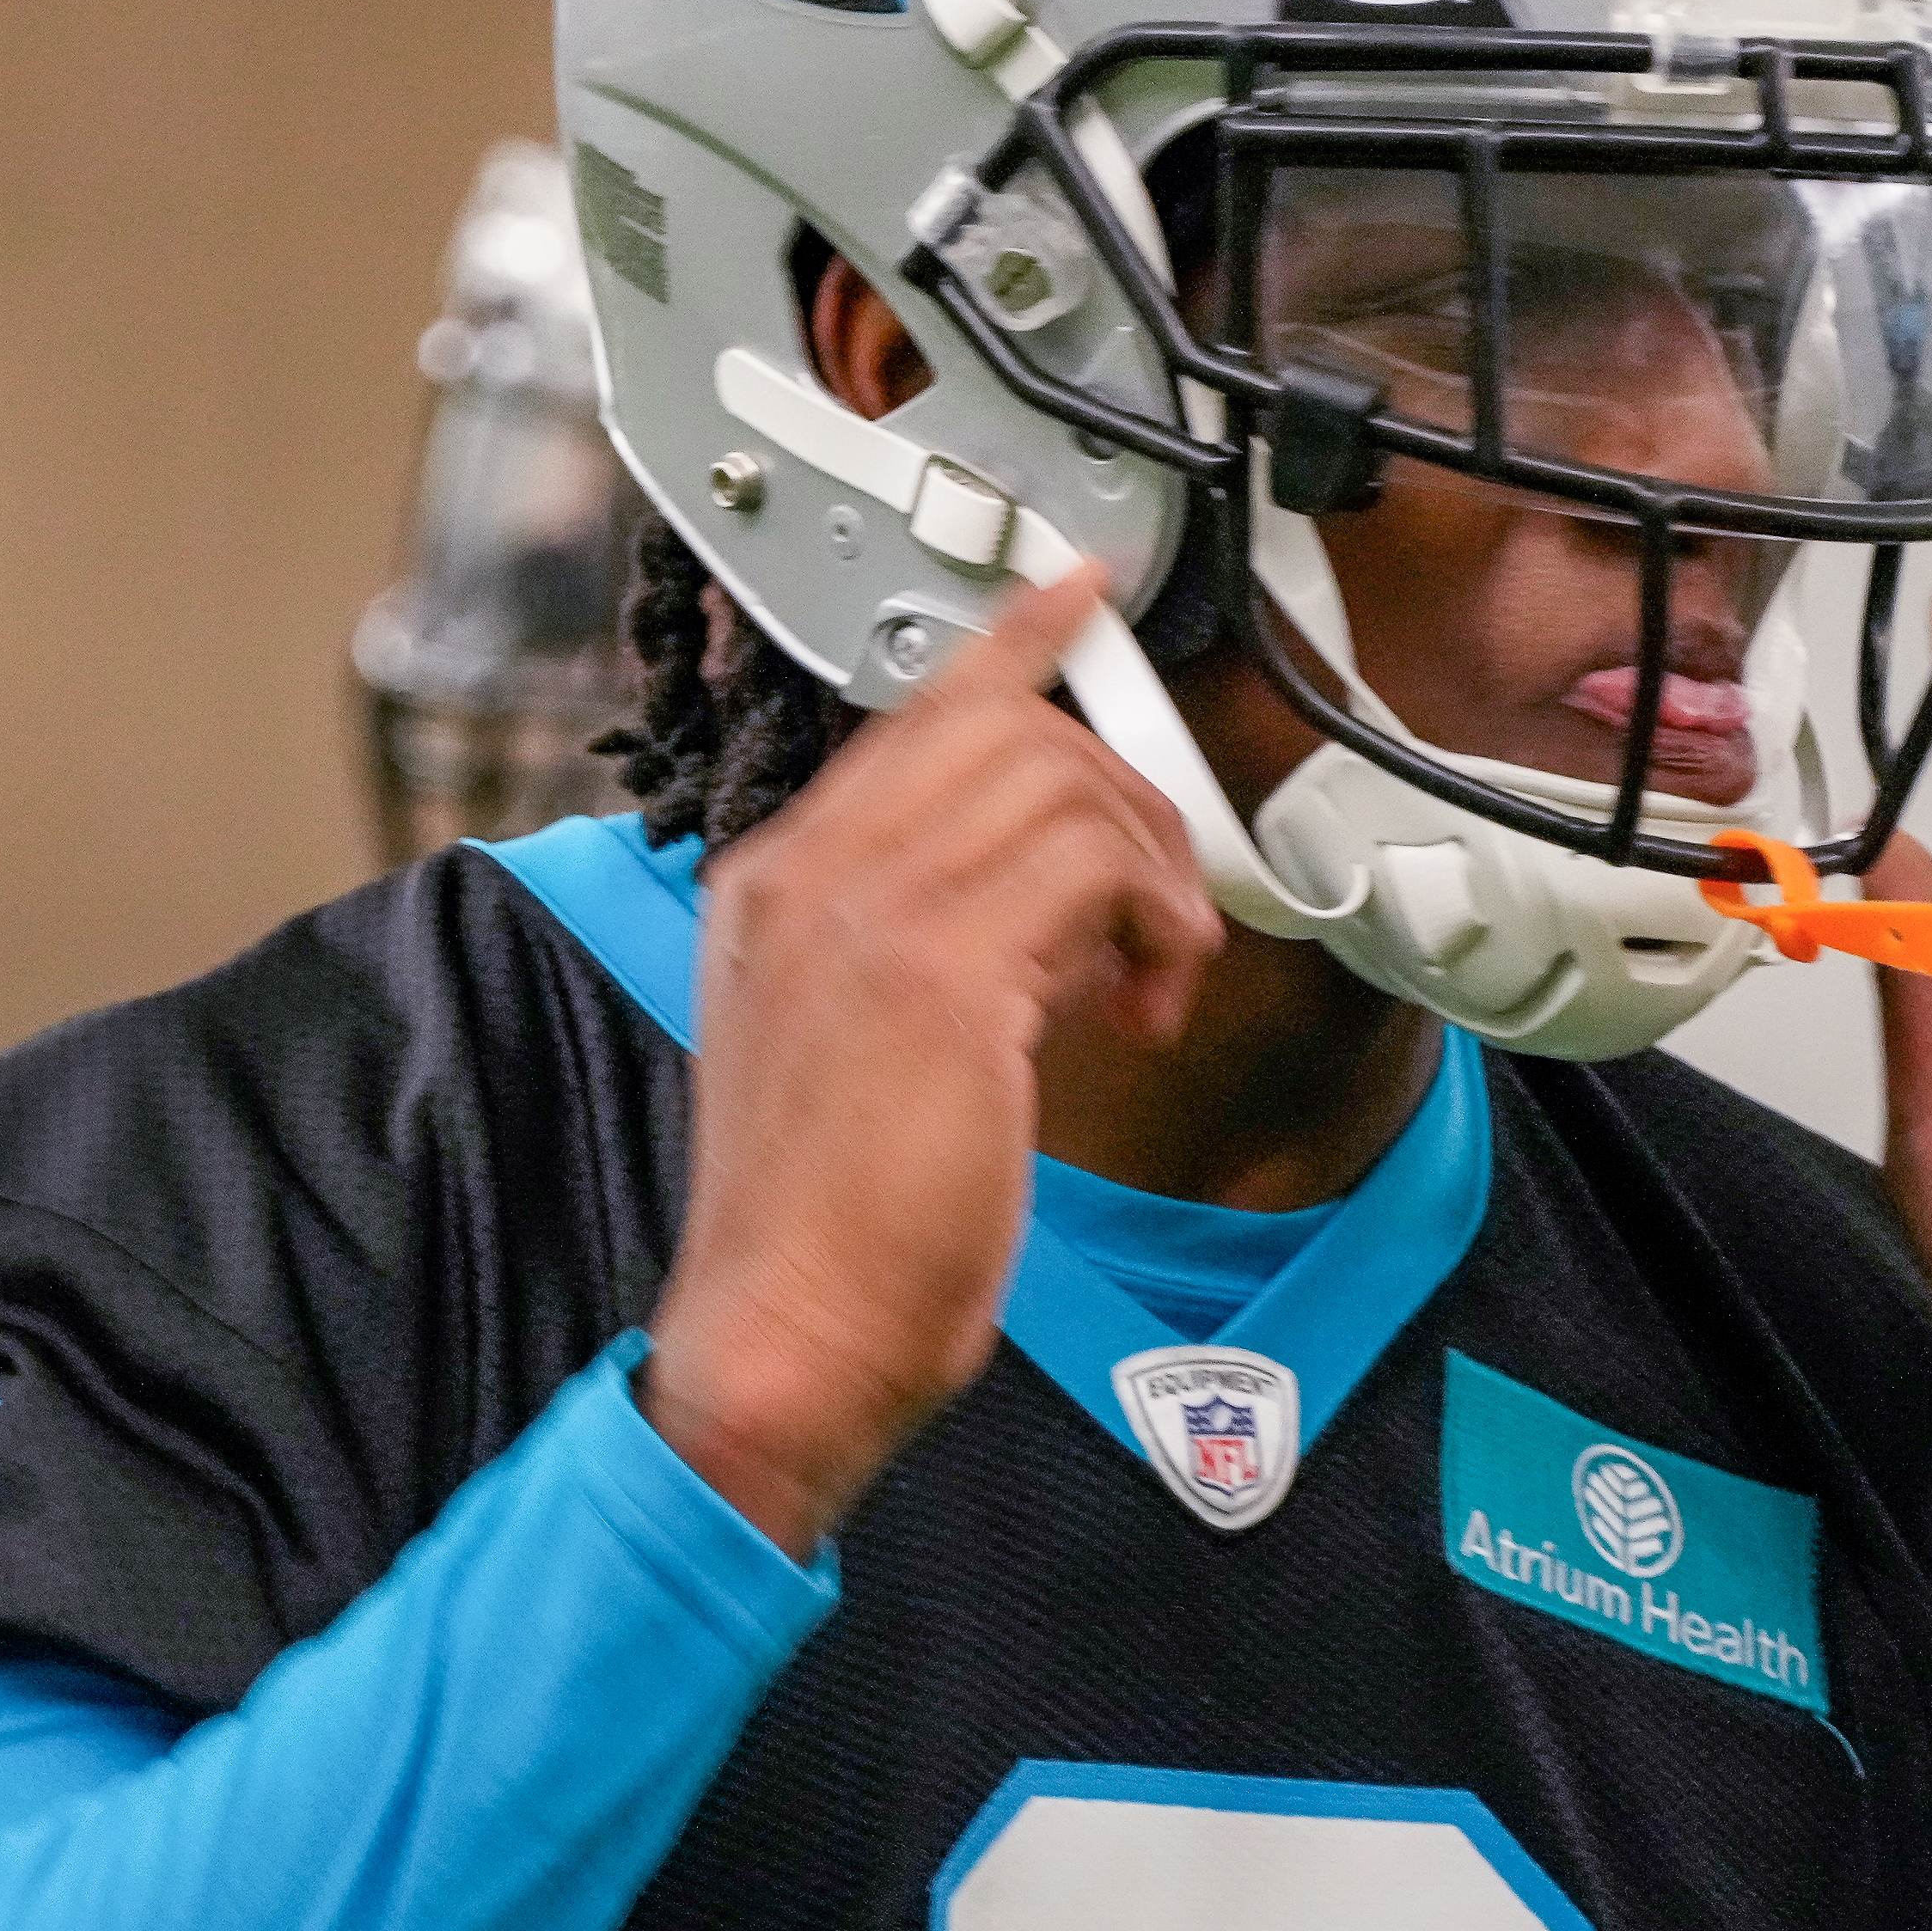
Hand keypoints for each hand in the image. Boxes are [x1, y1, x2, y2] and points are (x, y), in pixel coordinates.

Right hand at [646, 567, 1215, 1552]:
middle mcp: (806, 875)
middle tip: (1157, 909)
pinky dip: (1151, 921)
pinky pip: (1090, 867)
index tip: (1077, 594)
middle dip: (1120, 797)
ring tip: (1153, 974)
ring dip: (1147, 871)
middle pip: (1003, 727)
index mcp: (774, 886)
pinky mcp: (936, 973)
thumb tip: (1064, 905)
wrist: (783, 1336)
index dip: (1012, 647)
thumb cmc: (831, 1232)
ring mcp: (862, 914)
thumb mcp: (859, 1050)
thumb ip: (933, 950)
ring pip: (1059, 781)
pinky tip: (1144, 1003)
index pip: (911, 716)